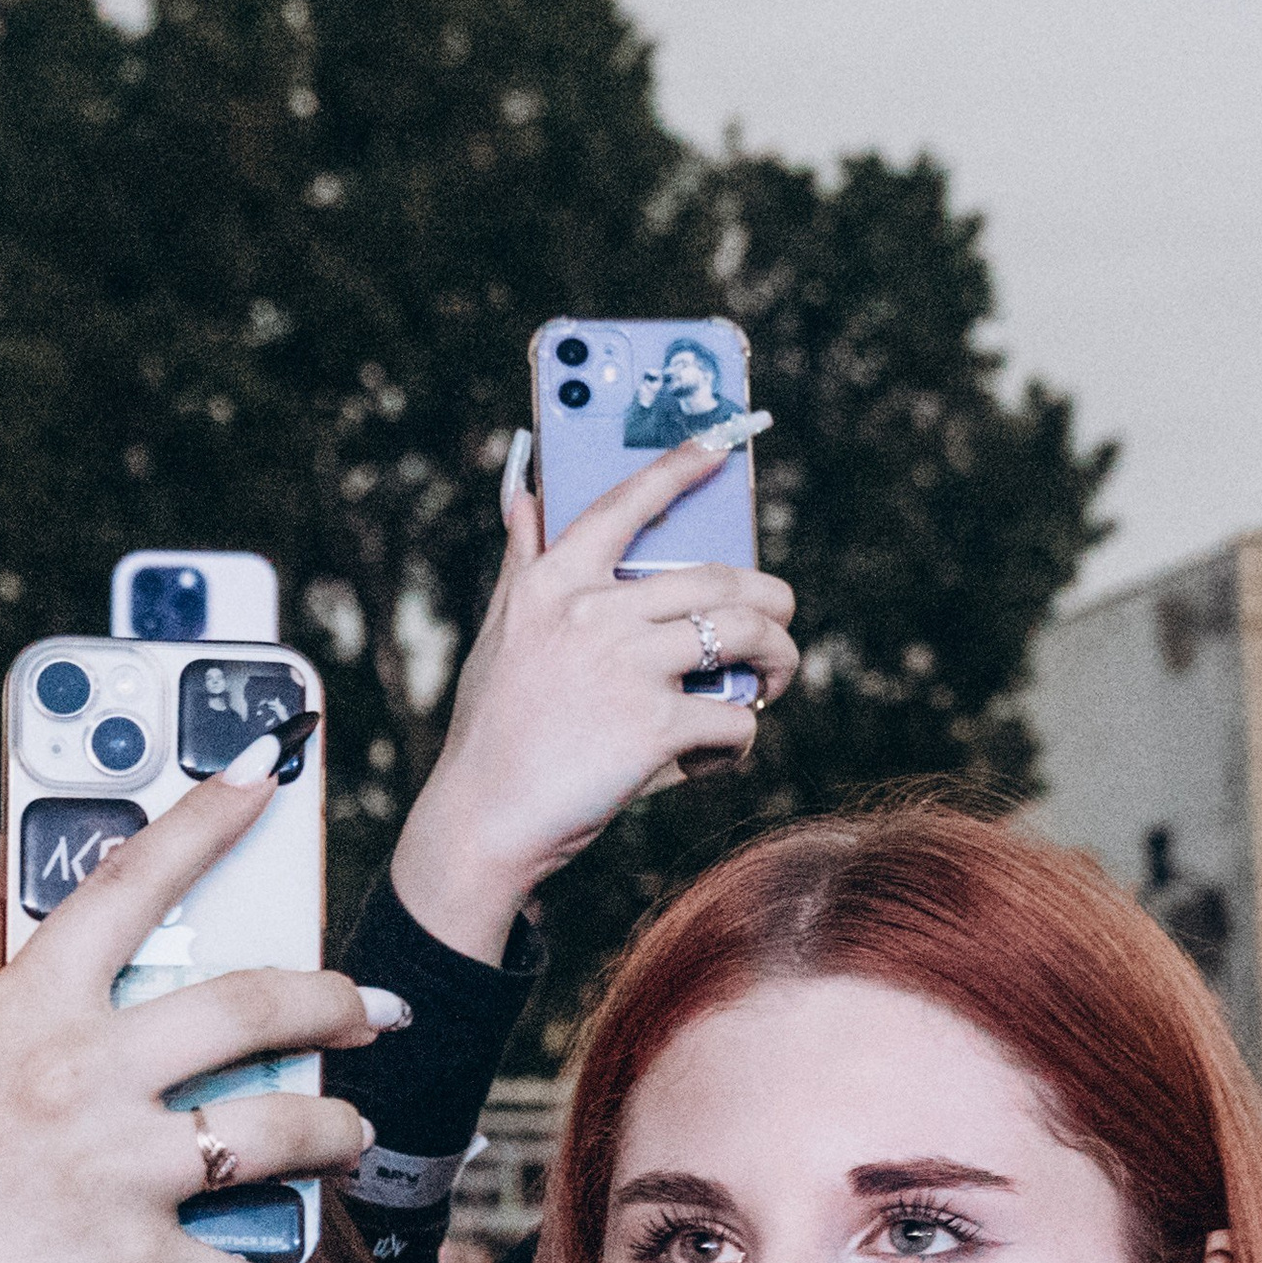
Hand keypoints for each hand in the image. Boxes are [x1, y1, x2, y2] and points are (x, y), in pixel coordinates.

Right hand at [0, 776, 386, 1262]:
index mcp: (27, 1012)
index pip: (128, 882)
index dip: (207, 816)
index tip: (268, 769)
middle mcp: (80, 1075)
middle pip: (254, 1004)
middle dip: (338, 1001)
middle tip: (374, 1010)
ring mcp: (115, 1169)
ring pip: (284, 1131)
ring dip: (336, 1135)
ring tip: (345, 1141)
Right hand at [387, 436, 800, 963]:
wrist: (482, 820)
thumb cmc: (494, 729)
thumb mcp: (501, 632)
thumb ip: (523, 559)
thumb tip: (523, 489)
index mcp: (555, 581)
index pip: (627, 503)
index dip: (682, 465)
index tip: (724, 442)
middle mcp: (593, 612)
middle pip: (721, 578)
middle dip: (771, 603)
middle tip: (779, 626)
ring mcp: (628, 667)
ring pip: (747, 636)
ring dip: (778, 661)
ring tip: (773, 682)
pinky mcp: (655, 728)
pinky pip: (736, 718)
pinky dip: (742, 739)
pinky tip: (721, 753)